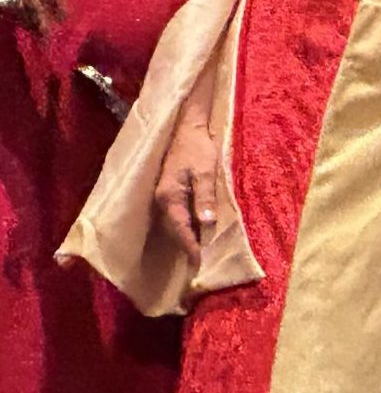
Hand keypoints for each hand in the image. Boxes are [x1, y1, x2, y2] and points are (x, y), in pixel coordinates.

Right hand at [153, 120, 218, 265]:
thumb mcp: (206, 172)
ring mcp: (163, 196)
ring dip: (185, 237)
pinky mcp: (168, 192)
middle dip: (186, 245)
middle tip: (200, 263)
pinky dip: (184, 226)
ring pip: (173, 223)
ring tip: (198, 252)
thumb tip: (206, 223)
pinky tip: (195, 232)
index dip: (189, 245)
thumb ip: (204, 197)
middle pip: (174, 229)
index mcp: (169, 196)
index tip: (198, 261)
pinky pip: (176, 215)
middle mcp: (162, 199)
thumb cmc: (197, 149)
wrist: (187, 130)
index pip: (179, 228)